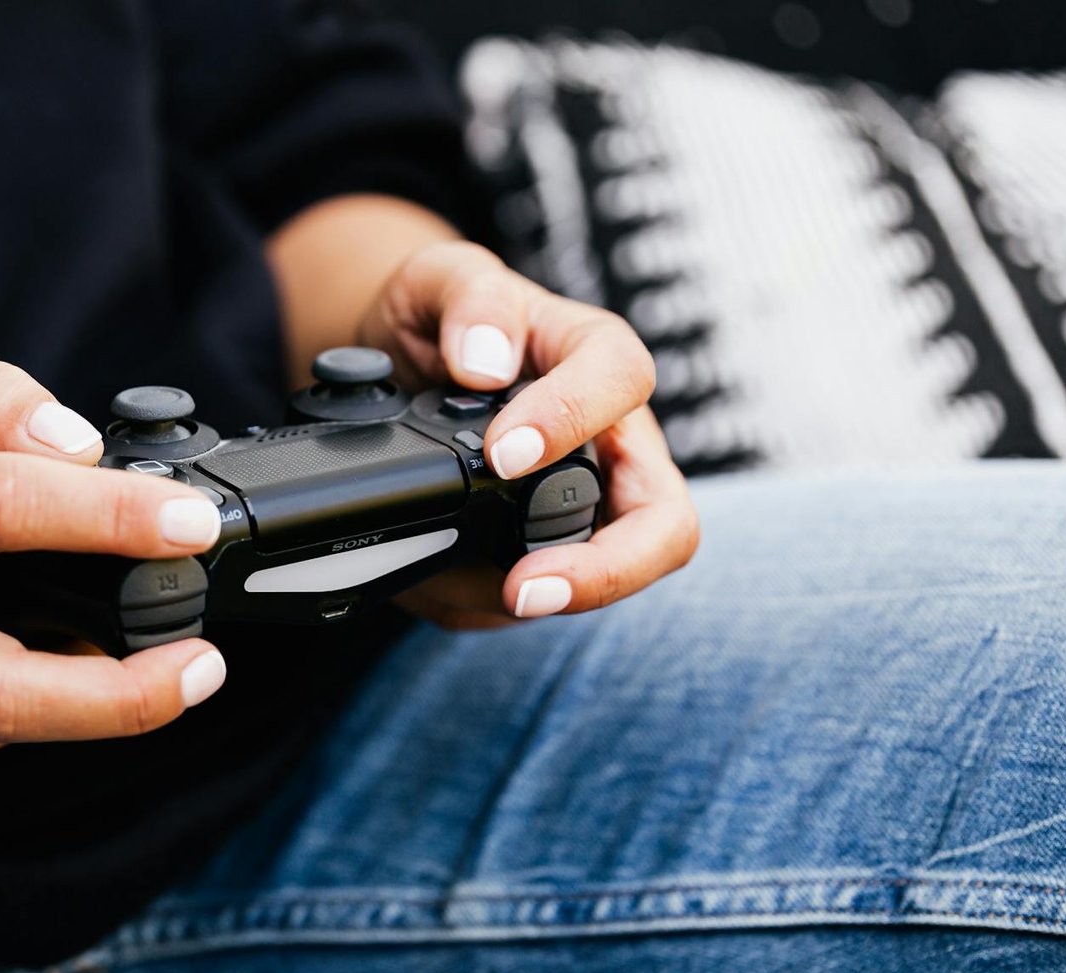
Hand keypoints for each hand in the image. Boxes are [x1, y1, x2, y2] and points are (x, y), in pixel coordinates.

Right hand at [0, 346, 228, 777]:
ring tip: (156, 656)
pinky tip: (51, 662)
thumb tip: (79, 449)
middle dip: (125, 695)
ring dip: (100, 702)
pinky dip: (42, 704)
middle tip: (204, 664)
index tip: (191, 523)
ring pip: (5, 728)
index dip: (110, 519)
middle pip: (2, 687)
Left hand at [357, 241, 698, 627]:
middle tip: (525, 588)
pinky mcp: (549, 549)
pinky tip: (440, 583)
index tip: (502, 453)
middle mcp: (613, 440)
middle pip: (664, 519)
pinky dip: (489, 603)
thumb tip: (485, 360)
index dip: (571, 420)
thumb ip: (468, 299)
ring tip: (463, 591)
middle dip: (608, 568)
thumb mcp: (440, 276)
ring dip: (547, 598)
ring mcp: (591, 502)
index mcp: (594, 357)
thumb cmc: (441, 316)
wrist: (401, 361)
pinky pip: (543, 592)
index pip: (622, 381)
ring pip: (615, 572)